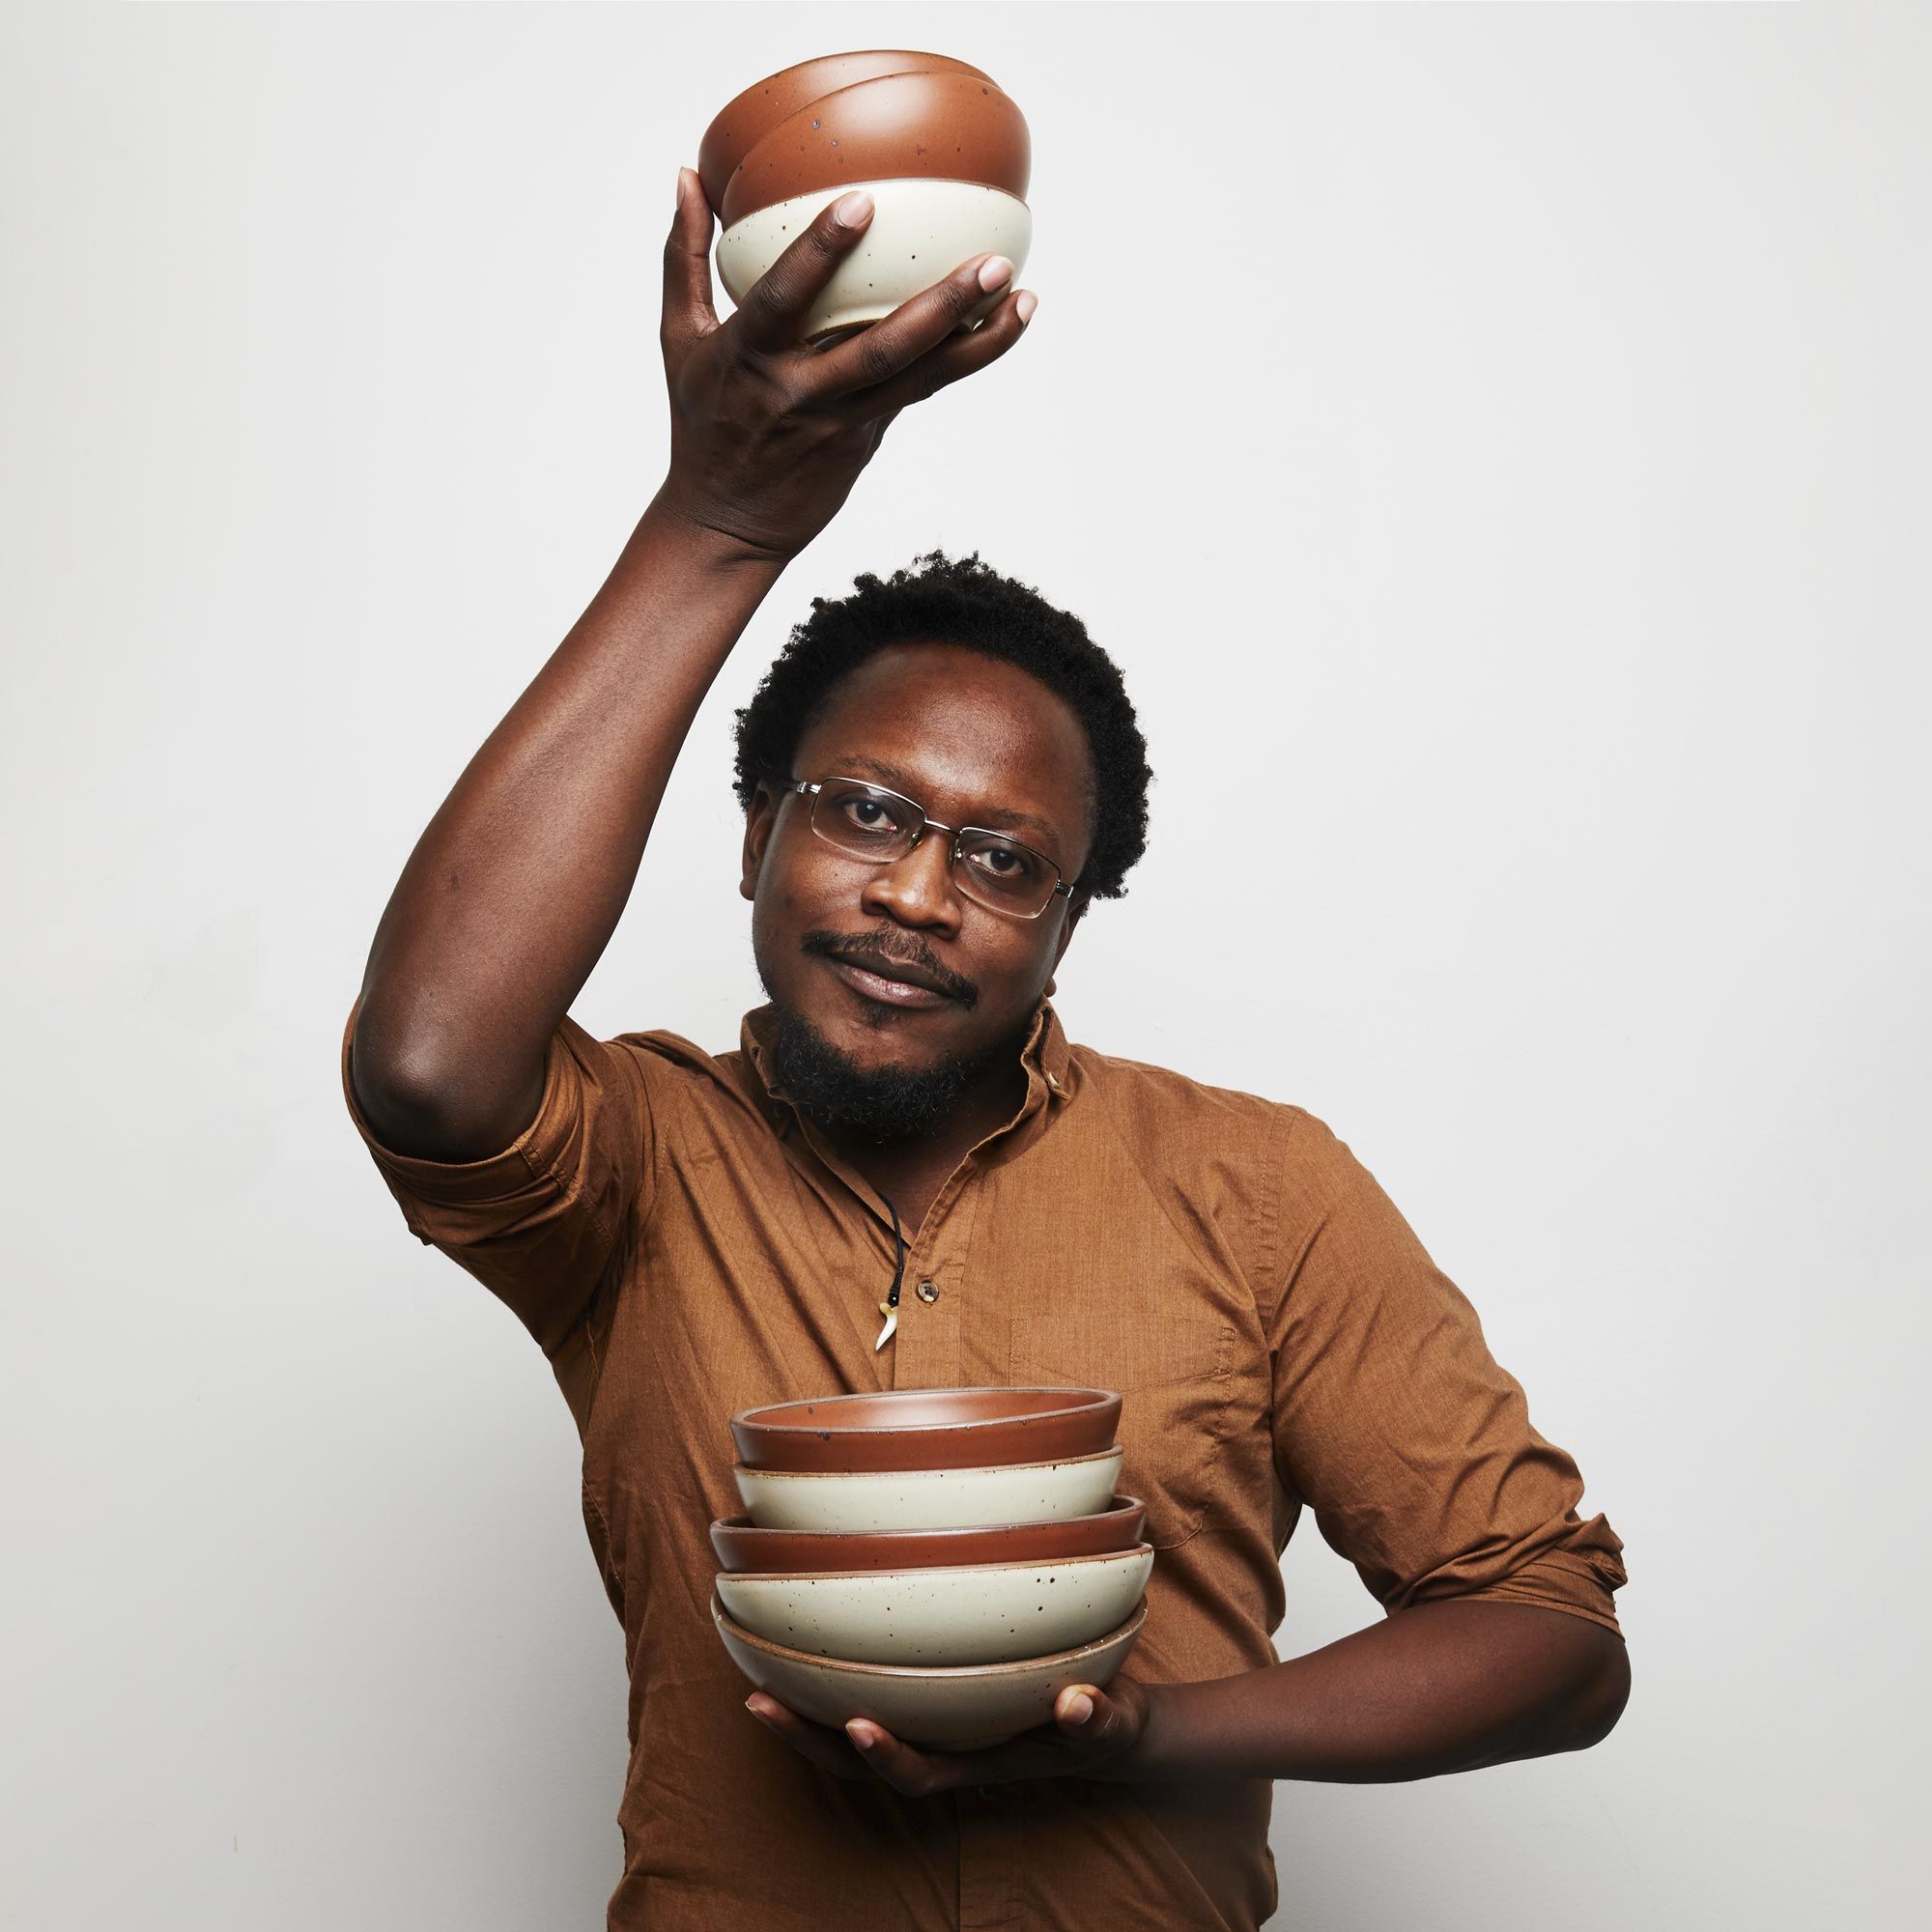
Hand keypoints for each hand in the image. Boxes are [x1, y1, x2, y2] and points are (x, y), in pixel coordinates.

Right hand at [655, 168, 1033, 564]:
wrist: (726, 524)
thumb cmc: (702, 422)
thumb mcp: (680, 340)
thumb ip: (683, 258)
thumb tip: (685, 176)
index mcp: (748, 358)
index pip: (783, 298)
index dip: (820, 252)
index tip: (863, 201)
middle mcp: (800, 392)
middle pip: (880, 349)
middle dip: (940, 305)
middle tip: (992, 260)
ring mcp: (841, 422)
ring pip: (918, 379)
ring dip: (975, 340)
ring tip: (1022, 296)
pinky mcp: (866, 441)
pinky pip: (921, 392)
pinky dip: (965, 359)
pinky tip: (1005, 323)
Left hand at [743, 1676, 1157, 1795]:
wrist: (1110, 1727)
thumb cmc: (1107, 1726)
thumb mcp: (1114, 1725)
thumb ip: (1098, 1720)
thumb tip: (1076, 1704)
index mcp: (978, 1763)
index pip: (919, 1775)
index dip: (885, 1756)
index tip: (856, 1724)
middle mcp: (944, 1750)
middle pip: (862, 1761)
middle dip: (808, 1740)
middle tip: (758, 1703)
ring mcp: (933, 1725)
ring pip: (854, 1729)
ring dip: (805, 1711)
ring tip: (754, 1679)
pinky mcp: (930, 1698)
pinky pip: (874, 1693)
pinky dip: (834, 1676)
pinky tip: (805, 1641)